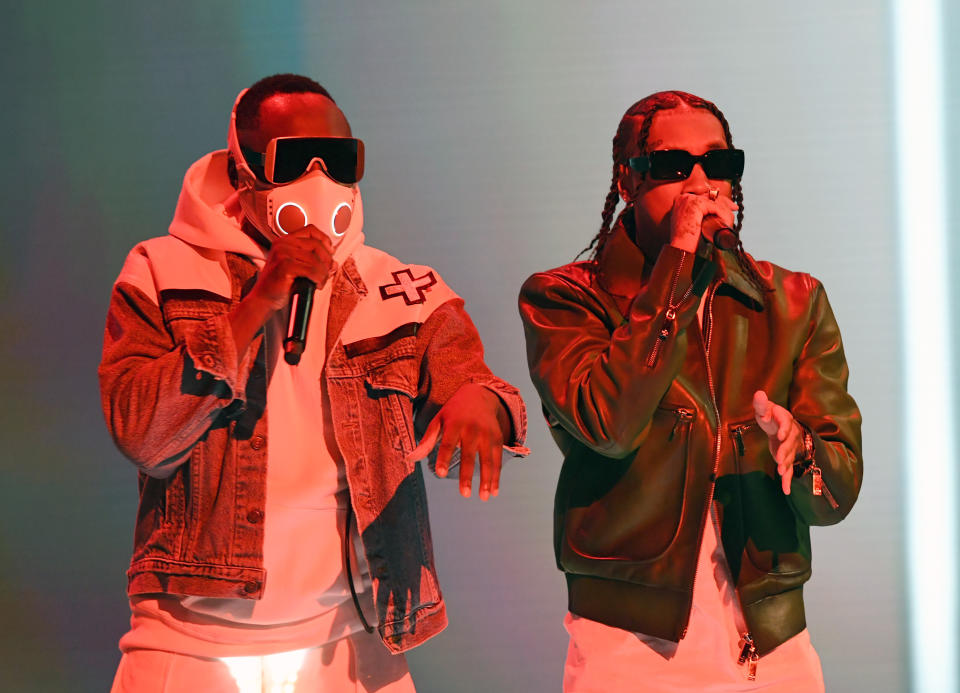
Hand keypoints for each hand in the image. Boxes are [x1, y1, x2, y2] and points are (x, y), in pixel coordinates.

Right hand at [248, 224, 335, 310]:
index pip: (311, 230)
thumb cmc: (281, 285)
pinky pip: (311, 270)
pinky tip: (316, 285)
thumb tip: (334, 263)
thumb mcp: (299, 268)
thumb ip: (315, 262)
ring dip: (323, 273)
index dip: (325, 240)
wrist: (264, 299)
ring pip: (315, 259)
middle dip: (327, 260)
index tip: (330, 253)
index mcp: (286, 241)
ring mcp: (282, 254)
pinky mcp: (284, 266)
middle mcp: (283, 244)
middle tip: (327, 273)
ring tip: (320, 281)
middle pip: (317, 245)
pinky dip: (319, 279)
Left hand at [405, 383, 508, 500]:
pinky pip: (498, 459)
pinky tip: (494, 492)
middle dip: (467, 476)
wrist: (479, 395)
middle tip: (464, 495)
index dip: (443, 458)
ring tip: (484, 498)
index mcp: (454, 424)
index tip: (440, 474)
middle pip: (469, 455)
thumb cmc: (453, 413)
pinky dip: (497, 476)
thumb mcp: (438, 420)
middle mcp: (472, 429)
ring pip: (487, 459)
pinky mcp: (498, 438)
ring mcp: (487, 433)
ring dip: (487, 480)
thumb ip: (427, 440)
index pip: (447, 443)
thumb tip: (410, 459)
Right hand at [669, 188, 738, 252]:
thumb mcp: (697, 224)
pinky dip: (723, 215)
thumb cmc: (689, 242)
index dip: (718, 199)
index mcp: (681, 201)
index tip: (730, 206)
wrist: (681, 251)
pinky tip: (725, 223)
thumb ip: (703, 215)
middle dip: (724, 202)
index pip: (704, 194)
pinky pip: (716, 207)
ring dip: (725, 212)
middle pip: (710, 195)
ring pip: (715, 201)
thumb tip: (719, 210)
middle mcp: (683, 197)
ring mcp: (688, 199)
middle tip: (734, 208)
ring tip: (728, 223)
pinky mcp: (694, 204)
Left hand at [752, 390, 801, 494]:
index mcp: (786, 421)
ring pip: (790, 457)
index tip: (779, 435)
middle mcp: (792, 435)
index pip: (786, 424)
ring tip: (780, 472)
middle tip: (779, 459)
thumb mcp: (765, 410)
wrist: (781, 426)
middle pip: (790, 443)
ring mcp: (791, 448)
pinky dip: (788, 480)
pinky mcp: (788, 458)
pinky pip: (790, 470)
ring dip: (786, 465)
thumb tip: (759, 393)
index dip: (783, 430)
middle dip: (785, 451)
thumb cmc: (771, 416)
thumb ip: (761, 404)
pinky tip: (786, 490)